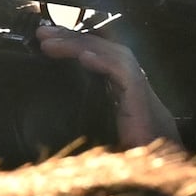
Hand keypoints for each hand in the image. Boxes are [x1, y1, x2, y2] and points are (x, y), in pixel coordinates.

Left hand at [25, 19, 173, 148]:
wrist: (153, 162)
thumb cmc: (124, 145)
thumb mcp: (92, 125)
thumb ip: (74, 113)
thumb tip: (42, 114)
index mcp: (112, 82)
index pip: (91, 52)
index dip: (69, 42)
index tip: (43, 38)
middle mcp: (124, 78)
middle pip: (99, 47)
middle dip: (69, 37)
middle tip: (42, 32)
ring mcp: (134, 85)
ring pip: (109, 53)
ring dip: (80, 45)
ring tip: (53, 44)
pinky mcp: (141, 96)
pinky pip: (124, 72)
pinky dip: (105, 62)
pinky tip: (85, 57)